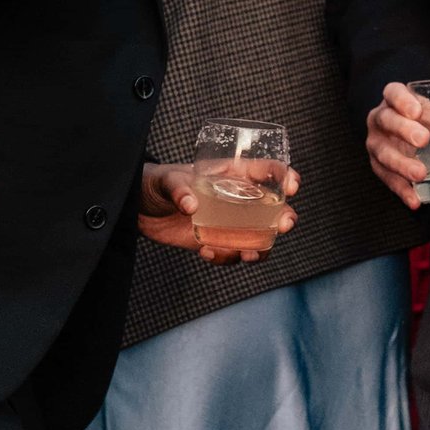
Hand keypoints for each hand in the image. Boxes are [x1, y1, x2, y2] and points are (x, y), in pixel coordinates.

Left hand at [138, 162, 300, 263]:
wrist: (137, 207)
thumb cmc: (156, 181)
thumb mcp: (166, 180)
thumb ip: (179, 189)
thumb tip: (191, 206)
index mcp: (231, 174)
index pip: (267, 171)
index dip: (285, 176)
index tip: (292, 186)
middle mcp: (237, 199)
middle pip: (273, 209)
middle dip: (284, 218)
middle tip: (282, 226)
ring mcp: (228, 222)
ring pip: (259, 237)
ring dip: (261, 248)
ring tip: (247, 254)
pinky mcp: (215, 241)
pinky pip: (231, 253)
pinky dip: (226, 257)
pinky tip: (207, 252)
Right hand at [364, 83, 429, 210]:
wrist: (401, 133)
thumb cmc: (422, 119)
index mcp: (395, 100)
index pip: (392, 93)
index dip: (401, 100)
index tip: (416, 110)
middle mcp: (381, 119)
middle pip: (387, 121)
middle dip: (404, 130)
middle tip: (423, 140)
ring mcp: (377, 143)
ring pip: (383, 153)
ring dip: (402, 164)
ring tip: (421, 174)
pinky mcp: (378, 166)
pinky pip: (387, 179)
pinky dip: (401, 190)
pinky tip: (415, 200)